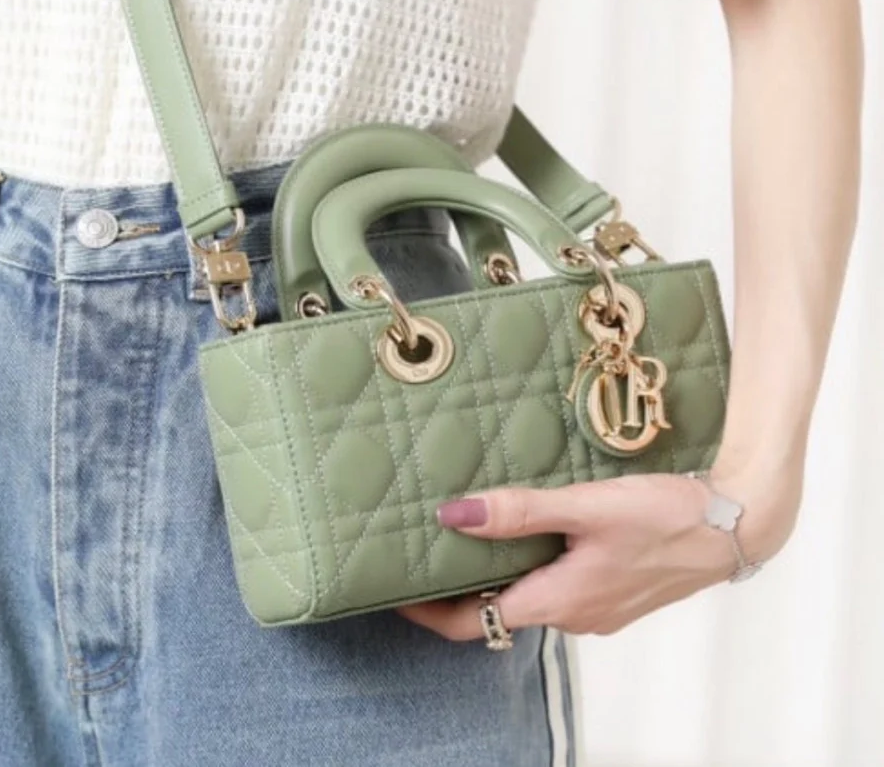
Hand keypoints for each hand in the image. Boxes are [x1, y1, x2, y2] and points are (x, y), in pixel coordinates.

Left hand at [398, 467, 800, 638]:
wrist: (737, 525)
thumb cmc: (665, 515)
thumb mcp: (587, 508)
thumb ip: (520, 513)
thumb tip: (453, 515)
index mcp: (559, 602)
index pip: (471, 622)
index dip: (426, 610)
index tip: (392, 587)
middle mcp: (573, 615)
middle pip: (494, 612)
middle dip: (454, 588)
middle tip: (419, 550)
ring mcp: (595, 607)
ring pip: (526, 598)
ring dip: (492, 574)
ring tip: (463, 533)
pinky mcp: (613, 591)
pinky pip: (554, 587)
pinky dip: (526, 567)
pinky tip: (524, 531)